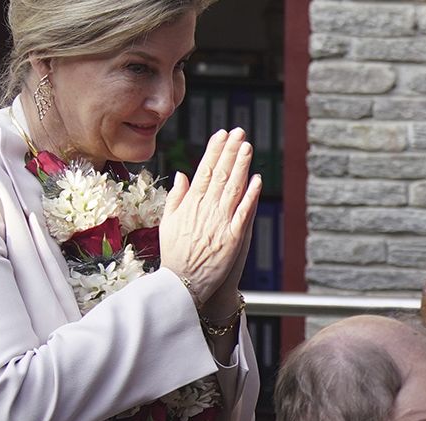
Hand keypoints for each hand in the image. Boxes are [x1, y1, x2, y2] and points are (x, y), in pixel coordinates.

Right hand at [159, 128, 261, 313]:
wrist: (183, 284)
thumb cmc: (175, 254)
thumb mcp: (168, 222)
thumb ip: (177, 197)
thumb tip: (182, 174)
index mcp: (190, 204)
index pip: (204, 170)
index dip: (214, 151)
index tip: (222, 134)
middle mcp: (205, 210)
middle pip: (220, 174)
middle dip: (230, 151)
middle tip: (239, 132)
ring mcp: (219, 223)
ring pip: (233, 189)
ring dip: (241, 166)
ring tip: (248, 147)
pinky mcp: (232, 238)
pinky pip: (243, 213)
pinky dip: (250, 196)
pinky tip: (257, 180)